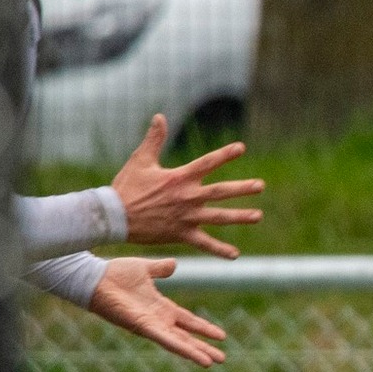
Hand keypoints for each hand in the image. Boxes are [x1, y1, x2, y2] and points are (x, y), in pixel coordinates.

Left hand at [88, 257, 227, 366]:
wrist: (95, 277)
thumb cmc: (114, 273)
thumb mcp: (145, 269)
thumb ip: (160, 269)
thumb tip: (173, 264)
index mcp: (159, 307)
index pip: (187, 320)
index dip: (203, 328)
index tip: (221, 336)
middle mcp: (157, 320)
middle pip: (186, 337)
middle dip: (203, 348)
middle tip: (221, 359)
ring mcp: (150, 325)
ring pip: (178, 343)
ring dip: (196, 353)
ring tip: (213, 362)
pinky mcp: (143, 327)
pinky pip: (166, 340)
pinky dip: (182, 349)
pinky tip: (196, 357)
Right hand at [112, 114, 263, 258]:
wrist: (113, 217)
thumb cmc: (126, 187)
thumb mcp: (140, 160)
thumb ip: (154, 139)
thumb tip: (160, 116)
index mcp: (179, 178)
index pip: (207, 163)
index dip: (224, 154)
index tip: (241, 148)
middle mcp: (187, 197)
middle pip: (220, 191)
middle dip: (242, 188)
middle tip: (260, 185)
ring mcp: (186, 217)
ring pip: (218, 217)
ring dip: (239, 217)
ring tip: (258, 216)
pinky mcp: (181, 234)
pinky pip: (204, 243)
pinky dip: (219, 249)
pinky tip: (235, 255)